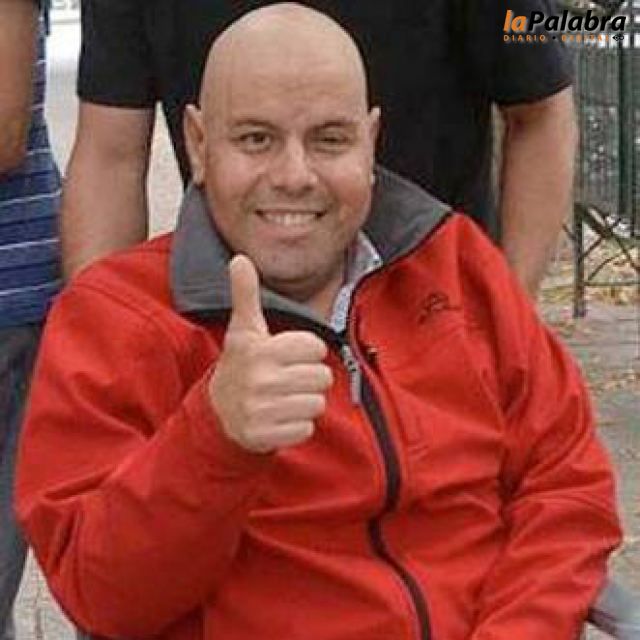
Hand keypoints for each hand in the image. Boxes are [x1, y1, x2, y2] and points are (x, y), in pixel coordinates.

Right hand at [209, 255, 332, 452]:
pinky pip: (306, 429)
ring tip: (282, 399)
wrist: (217, 414)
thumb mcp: (243, 330)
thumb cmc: (239, 366)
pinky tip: (278, 419)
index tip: (287, 356)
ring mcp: (262, 410)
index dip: (306, 352)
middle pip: (322, 377)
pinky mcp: (265, 436)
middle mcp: (261, 380)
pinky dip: (296, 426)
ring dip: (304, 403)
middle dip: (308, 379)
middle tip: (286, 380)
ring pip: (317, 404)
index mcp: (260, 350)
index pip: (315, 347)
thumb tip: (239, 258)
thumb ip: (246, 294)